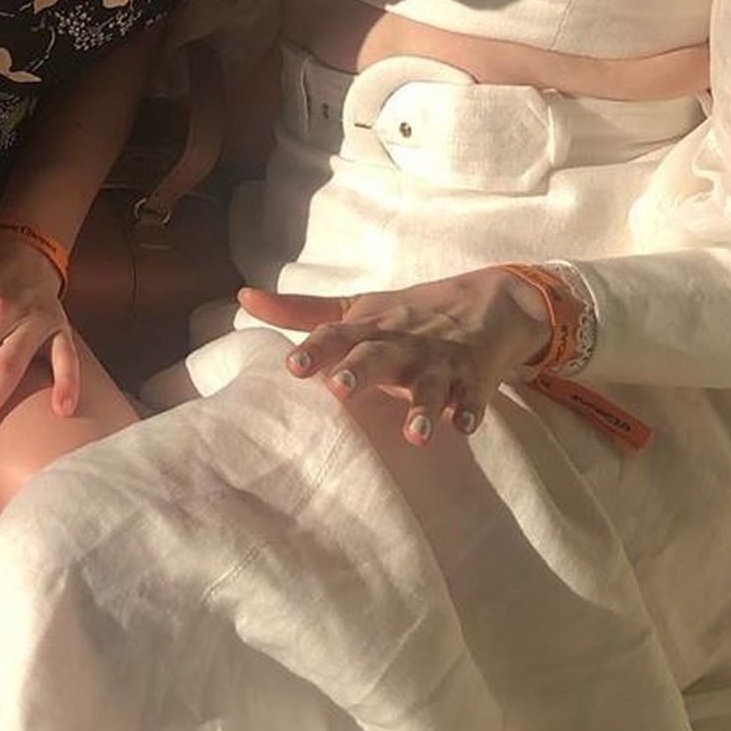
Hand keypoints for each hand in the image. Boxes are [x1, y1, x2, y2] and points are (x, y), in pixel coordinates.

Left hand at [239, 268, 552, 446]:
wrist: (488, 300)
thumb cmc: (406, 314)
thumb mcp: (355, 308)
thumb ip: (300, 311)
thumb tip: (242, 296)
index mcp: (370, 327)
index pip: (337, 335)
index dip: (314, 349)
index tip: (292, 366)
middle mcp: (402, 344)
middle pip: (378, 356)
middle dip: (360, 371)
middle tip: (340, 389)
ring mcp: (440, 362)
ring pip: (429, 386)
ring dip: (422, 408)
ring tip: (413, 435)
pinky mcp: (473, 379)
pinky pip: (473, 397)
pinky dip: (470, 410)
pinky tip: (464, 427)